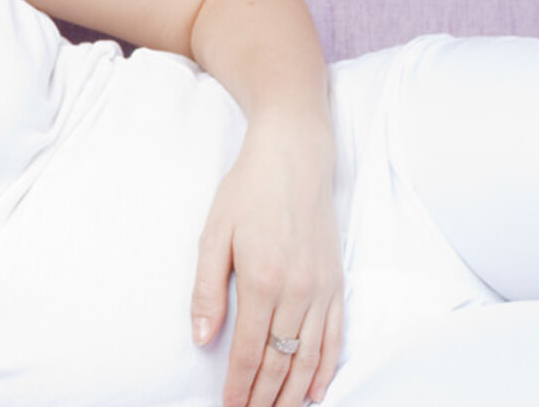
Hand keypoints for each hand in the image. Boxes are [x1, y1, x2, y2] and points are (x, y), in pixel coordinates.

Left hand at [190, 126, 342, 406]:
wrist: (294, 157)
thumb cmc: (248, 191)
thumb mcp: (213, 235)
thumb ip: (207, 291)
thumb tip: (202, 339)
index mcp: (262, 281)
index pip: (250, 351)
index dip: (238, 385)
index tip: (227, 406)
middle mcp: (298, 291)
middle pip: (280, 362)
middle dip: (263, 396)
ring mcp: (322, 289)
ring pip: (309, 357)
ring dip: (293, 391)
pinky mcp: (337, 283)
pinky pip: (334, 336)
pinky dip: (325, 368)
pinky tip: (315, 390)